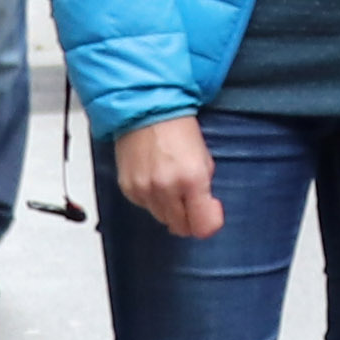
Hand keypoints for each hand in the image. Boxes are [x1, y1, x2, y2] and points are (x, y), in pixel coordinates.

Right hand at [114, 114, 222, 240]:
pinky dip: (153, 200)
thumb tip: (205, 211)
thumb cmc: (179, 131)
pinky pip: (144, 206)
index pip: (202, 226)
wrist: (146, 113)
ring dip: (171, 210)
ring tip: (174, 187)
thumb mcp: (204, 159)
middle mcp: (166, 189)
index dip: (209, 224)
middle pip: (180, 226)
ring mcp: (143, 191)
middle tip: (193, 203)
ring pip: (161, 218)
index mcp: (192, 180)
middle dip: (190, 219)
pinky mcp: (127, 189)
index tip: (211, 212)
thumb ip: (205, 189)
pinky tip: (156, 182)